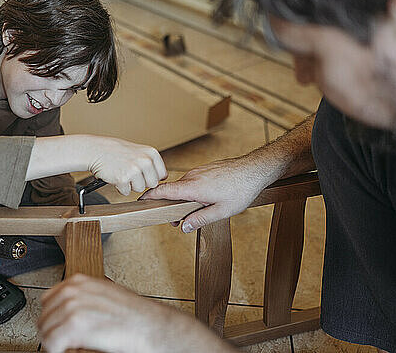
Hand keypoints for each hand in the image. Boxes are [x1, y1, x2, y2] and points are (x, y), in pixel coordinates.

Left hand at [38, 274, 234, 352]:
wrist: (151, 326)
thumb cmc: (135, 314)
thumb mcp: (105, 295)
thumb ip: (83, 298)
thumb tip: (67, 311)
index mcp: (79, 281)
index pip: (48, 299)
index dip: (52, 317)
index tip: (57, 328)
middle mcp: (73, 291)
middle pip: (44, 316)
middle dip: (52, 331)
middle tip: (64, 342)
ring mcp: (72, 307)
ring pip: (45, 331)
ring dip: (55, 343)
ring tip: (71, 347)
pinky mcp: (75, 326)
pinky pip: (52, 344)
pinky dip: (59, 351)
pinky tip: (73, 350)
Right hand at [85, 136, 166, 195]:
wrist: (96, 150)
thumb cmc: (115, 151)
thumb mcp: (138, 151)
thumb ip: (150, 162)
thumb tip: (161, 177)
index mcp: (151, 153)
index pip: (162, 175)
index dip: (151, 177)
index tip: (144, 175)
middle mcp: (145, 161)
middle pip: (152, 184)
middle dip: (142, 182)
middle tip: (130, 174)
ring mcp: (135, 170)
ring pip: (140, 189)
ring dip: (130, 185)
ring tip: (122, 173)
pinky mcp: (123, 179)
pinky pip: (126, 192)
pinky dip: (120, 187)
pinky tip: (115, 176)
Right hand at [140, 156, 272, 232]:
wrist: (255, 169)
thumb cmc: (241, 190)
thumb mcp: (221, 211)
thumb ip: (200, 219)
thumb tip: (184, 227)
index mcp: (193, 188)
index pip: (163, 191)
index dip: (150, 196)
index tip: (141, 202)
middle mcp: (192, 177)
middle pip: (172, 191)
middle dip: (169, 206)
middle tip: (175, 221)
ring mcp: (199, 171)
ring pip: (183, 187)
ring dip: (182, 199)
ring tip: (192, 212)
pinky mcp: (205, 169)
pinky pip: (192, 181)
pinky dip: (191, 191)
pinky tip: (203, 199)